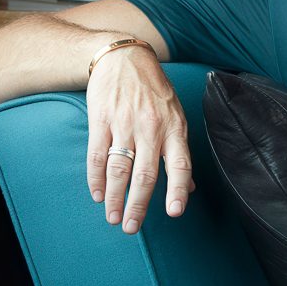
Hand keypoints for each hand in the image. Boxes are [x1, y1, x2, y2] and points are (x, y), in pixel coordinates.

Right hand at [86, 45, 194, 232]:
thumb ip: (179, 151)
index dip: (178, 190)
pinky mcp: (102, 119)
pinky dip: (96, 177)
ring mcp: (125, 123)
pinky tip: (98, 193)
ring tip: (113, 217)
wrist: (124, 57)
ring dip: (115, 197)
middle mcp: (151, 128)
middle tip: (132, 228)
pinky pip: (97, 154)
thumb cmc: (154, 89)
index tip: (173, 212)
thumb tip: (190, 187)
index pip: (180, 165)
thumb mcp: (176, 115)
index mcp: (174, 128)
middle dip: (138, 205)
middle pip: (145, 174)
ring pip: (119, 168)